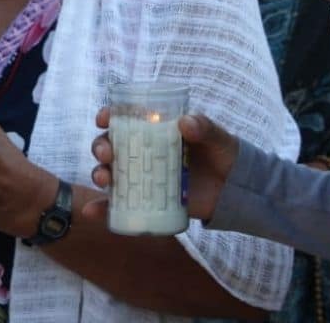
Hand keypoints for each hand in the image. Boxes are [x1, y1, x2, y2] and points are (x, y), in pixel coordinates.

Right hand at [85, 108, 237, 223]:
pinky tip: (92, 213)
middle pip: (111, 145)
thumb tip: (185, 123)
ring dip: (99, 174)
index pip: (125, 118)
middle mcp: (143, 151)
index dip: (108, 116)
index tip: (103, 119)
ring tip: (104, 180)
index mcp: (156, 130)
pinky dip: (103, 209)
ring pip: (110, 172)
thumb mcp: (218, 137)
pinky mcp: (147, 200)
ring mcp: (144, 176)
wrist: (237, 191)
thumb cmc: (225, 155)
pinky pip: (119, 204)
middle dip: (100, 147)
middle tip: (107, 154)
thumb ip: (205, 128)